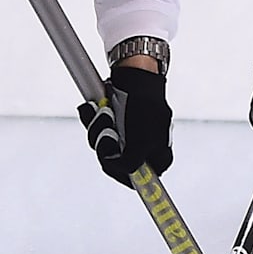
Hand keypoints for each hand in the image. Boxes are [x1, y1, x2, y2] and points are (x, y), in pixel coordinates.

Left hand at [77, 65, 172, 185]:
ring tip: (106, 113)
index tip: (113, 163)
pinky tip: (98, 109)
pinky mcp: (114, 124)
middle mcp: (143, 149)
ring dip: (98, 128)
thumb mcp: (142, 142)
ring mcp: (127, 136)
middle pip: (114, 162)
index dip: (121, 172)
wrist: (135, 74)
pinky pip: (96, 130)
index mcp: (158, 157)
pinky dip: (93, 120)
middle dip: (105, 144)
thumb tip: (113, 168)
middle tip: (110, 130)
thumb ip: (130, 164)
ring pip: (102, 146)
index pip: (138, 180)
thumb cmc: (144, 106)